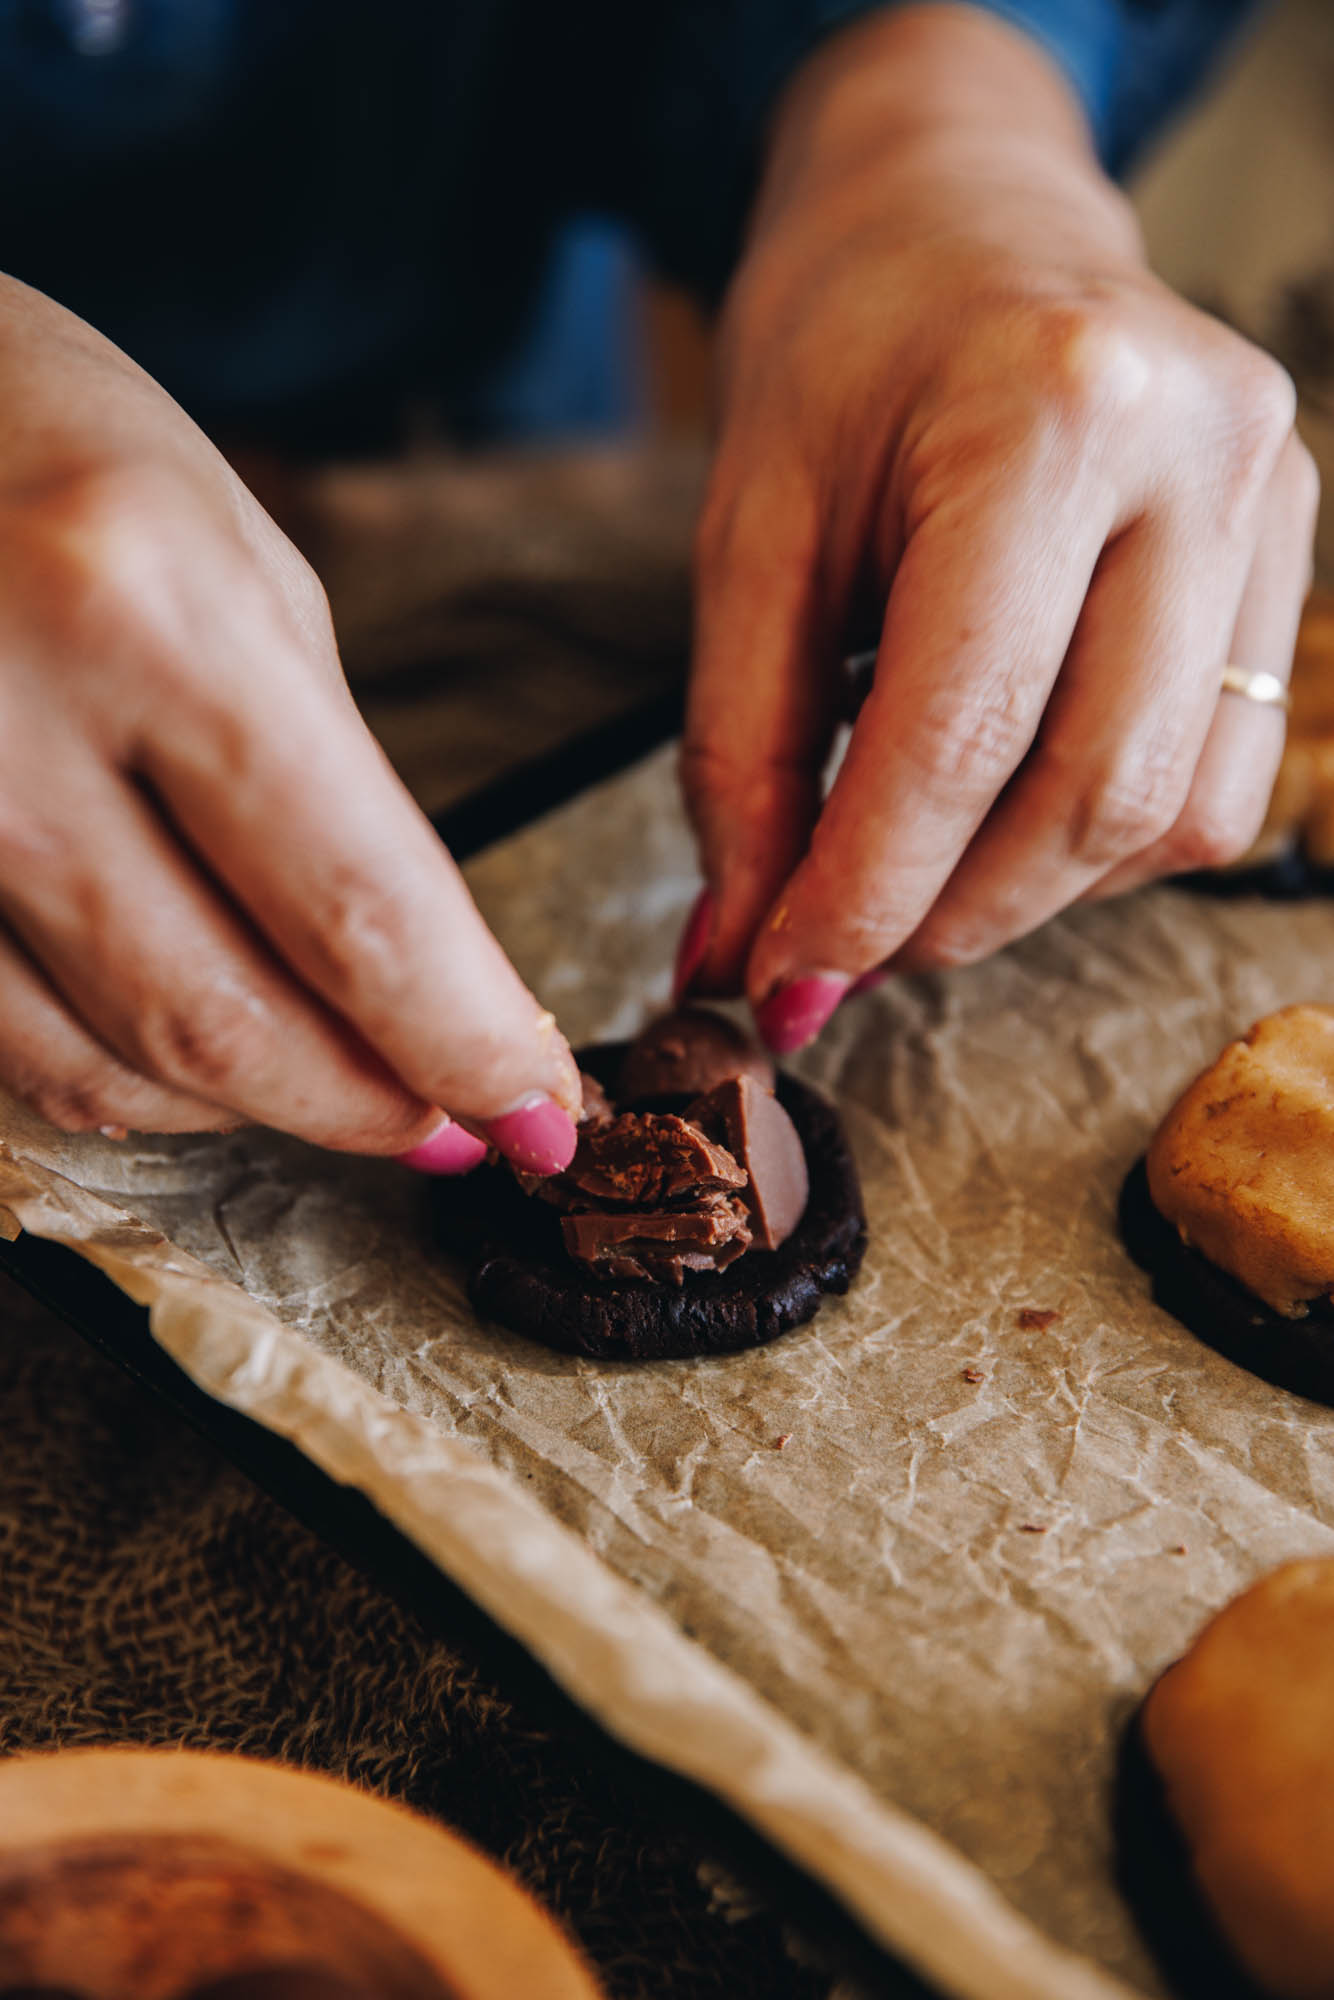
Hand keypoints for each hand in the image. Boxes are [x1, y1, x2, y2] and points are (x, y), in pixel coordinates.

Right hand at [0, 279, 579, 1172]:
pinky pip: (8, 1048)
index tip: (535, 1104)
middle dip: (367, 1102)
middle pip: (224, 1021)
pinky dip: (122, 1077)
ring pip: (107, 1067)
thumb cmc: (69, 453)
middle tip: (450, 1118)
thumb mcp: (248, 572)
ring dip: (251, 1104)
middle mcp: (5, 727)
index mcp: (151, 614)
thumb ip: (335, 788)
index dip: (465, 1041)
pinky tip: (194, 1051)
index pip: (356, 907)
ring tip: (333, 1077)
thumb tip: (424, 987)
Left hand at [678, 4, 1317, 1050]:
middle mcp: (1199, 454)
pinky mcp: (1291, 557)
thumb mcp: (750, 541)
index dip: (863, 892)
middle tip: (838, 947)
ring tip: (916, 871)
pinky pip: (1220, 786)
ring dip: (1027, 895)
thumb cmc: (841, 360)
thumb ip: (742, 761)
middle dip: (948, 915)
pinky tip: (1011, 809)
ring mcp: (1271, 504)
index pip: (963, 730)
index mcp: (1048, 412)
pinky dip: (1099, 846)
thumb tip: (740, 961)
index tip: (782, 981)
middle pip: (1092, 793)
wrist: (960, 219)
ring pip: (1173, 814)